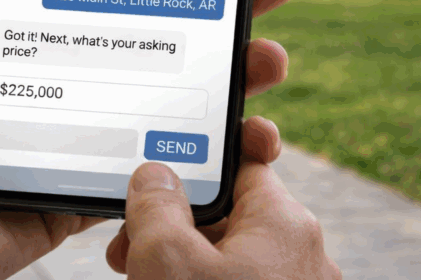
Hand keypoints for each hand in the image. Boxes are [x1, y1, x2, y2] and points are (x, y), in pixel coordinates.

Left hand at [0, 0, 297, 279]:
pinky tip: (247, 140)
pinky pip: (145, 172)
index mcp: (3, 36)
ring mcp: (63, 138)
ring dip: (223, 84)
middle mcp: (41, 81)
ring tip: (272, 61)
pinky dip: (200, 161)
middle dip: (212, 14)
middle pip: (141, 38)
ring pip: (159, 103)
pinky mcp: (72, 192)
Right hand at [105, 140, 340, 277]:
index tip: (157, 166)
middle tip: (130, 240)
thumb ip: (156, 205)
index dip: (193, 161)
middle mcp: (300, 255)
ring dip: (179, 256)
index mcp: (285, 223)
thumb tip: (155, 174)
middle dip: (173, 222)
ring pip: (226, 255)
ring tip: (136, 270)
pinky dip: (195, 278)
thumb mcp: (167, 258)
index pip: (239, 162)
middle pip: (226, 214)